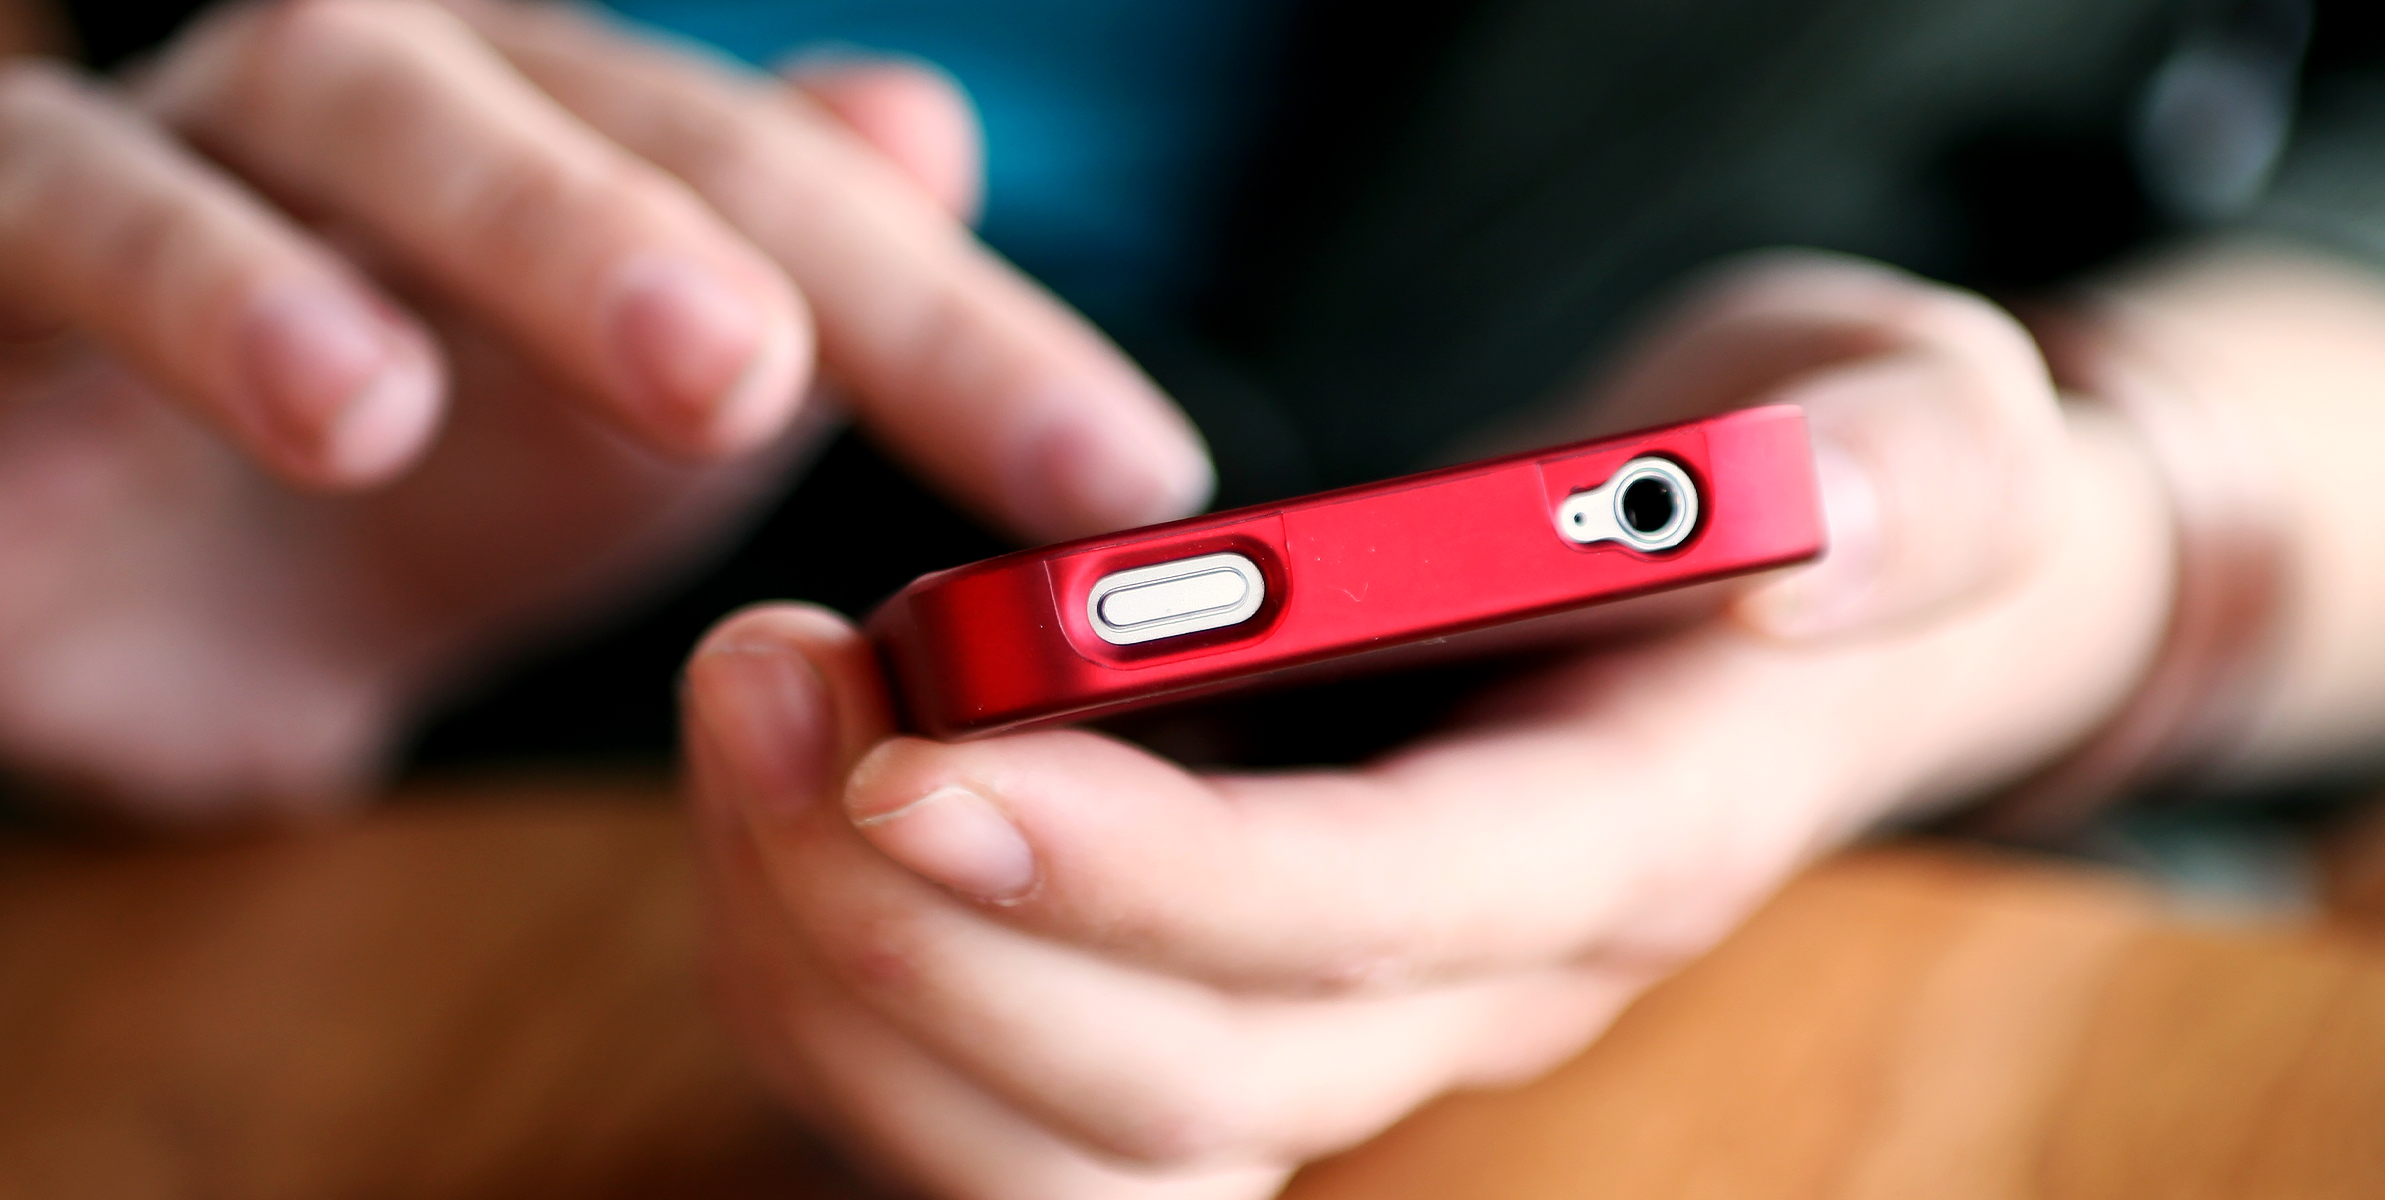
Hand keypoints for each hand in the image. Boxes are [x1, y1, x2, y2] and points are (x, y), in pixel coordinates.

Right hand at [0, 0, 1208, 816]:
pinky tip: (339, 405)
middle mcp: (404, 111)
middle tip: (772, 377)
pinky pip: (63, 212)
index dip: (964, 333)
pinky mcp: (3, 239)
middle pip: (578, 107)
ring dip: (477, 225)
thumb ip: (787, 297)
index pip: (796, 200)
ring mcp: (200, 151)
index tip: (1124, 486)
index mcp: (577, 154)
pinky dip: (192, 281)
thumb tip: (924, 124)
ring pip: (327, 111)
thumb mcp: (625, 437)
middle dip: (692, 230)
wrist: (133, 586)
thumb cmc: (408, 499)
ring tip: (577, 387)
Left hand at [680, 254, 2180, 1198]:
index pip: (1371, 916)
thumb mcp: (1924, 412)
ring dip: (849, 974)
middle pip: (1176, 1082)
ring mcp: (1342, 1020)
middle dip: (928, 924)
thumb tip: (1790, 554)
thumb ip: (1912, 474)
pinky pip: (998, 1093)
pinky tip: (780, 801)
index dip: (1140, 876)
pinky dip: (848, 986)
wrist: (1769, 590)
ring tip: (744, 716)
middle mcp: (1472, 985)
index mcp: (1625, 835)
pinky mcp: (1229, 996)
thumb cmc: (1814, 485)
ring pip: (1054, 1145)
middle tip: (761, 682)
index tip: (917, 753)